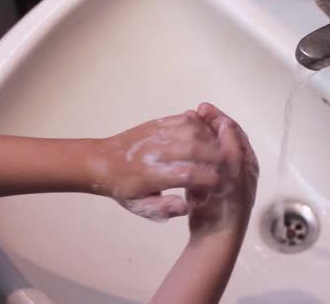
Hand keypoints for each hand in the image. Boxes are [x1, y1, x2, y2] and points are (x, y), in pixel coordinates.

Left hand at [88, 110, 222, 220]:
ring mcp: (158, 134)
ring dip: (212, 141)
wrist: (101, 161)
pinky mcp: (159, 122)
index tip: (222, 186)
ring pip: (193, 131)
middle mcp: (157, 152)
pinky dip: (202, 127)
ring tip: (220, 152)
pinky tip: (207, 138)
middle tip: (229, 167)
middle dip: (217, 158)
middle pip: (195, 149)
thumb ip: (164, 209)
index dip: (210, 179)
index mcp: (152, 175)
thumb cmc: (124, 188)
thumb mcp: (141, 207)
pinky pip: (186, 119)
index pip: (188, 174)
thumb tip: (187, 207)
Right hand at [187, 103, 258, 237]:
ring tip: (187, 123)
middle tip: (193, 111)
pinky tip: (183, 143)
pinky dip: (195, 148)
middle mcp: (237, 167)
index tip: (202, 107)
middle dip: (210, 123)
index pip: (234, 132)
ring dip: (201, 134)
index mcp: (247, 163)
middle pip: (224, 137)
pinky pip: (202, 159)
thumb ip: (231, 148)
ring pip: (212, 147)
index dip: (219, 118)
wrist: (215, 235)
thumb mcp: (233, 173)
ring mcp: (222, 175)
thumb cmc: (228, 205)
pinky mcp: (208, 183)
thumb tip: (225, 124)